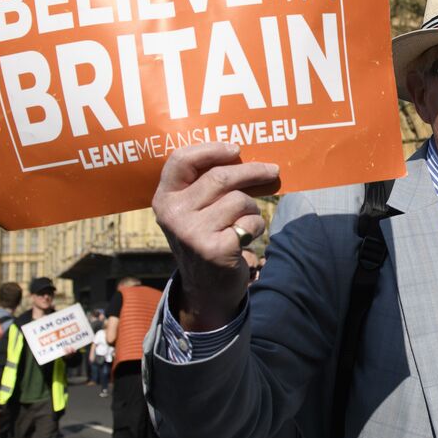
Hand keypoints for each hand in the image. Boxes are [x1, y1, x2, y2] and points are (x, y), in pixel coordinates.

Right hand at [152, 143, 279, 329]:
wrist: (206, 288)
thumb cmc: (207, 237)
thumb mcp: (196, 210)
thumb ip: (208, 184)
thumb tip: (248, 156)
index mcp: (165, 198)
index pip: (181, 160)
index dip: (210, 149)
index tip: (236, 149)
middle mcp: (174, 214)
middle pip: (220, 177)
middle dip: (252, 171)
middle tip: (273, 170)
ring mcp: (192, 233)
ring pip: (239, 200)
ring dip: (252, 209)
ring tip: (245, 222)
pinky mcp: (214, 249)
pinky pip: (249, 222)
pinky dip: (256, 227)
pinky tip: (245, 238)